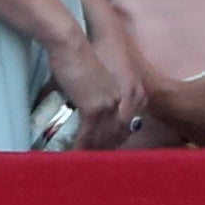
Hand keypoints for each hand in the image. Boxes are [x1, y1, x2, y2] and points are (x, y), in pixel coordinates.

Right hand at [44, 29, 144, 149]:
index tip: (107, 144)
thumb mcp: (99, 74)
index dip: (118, 136)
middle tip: (95, 158)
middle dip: (107, 147)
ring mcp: (113, 104)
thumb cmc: (80, 53)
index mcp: (133, 89)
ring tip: (83, 160)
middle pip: (119, 132)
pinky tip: (74, 154)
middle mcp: (128, 98)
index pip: (129, 121)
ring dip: (93, 151)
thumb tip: (86, 106)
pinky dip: (81, 147)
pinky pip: (89, 135)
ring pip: (105, 137)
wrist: (71, 44)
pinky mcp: (95, 108)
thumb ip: (100, 91)